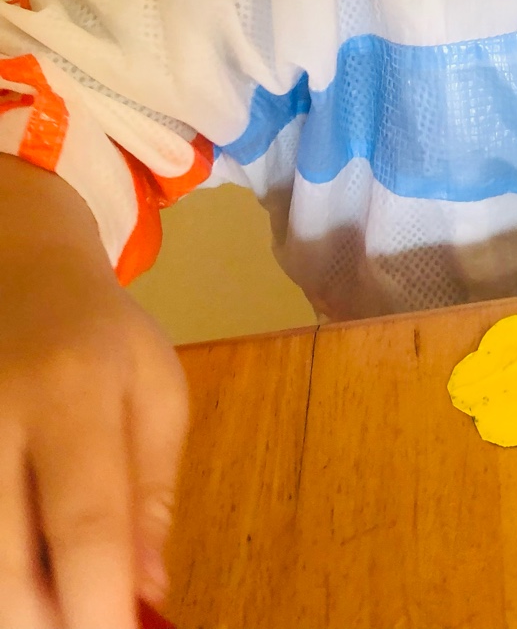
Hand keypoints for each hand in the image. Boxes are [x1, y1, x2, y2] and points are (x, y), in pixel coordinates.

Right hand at [0, 159, 187, 628]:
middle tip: (96, 619)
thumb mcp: (155, 391)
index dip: (101, 604)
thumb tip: (145, 596)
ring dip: (21, 601)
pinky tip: (26, 559)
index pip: (84, 521)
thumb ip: (152, 493)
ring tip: (63, 588)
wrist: (14, 269)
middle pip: (8, 570)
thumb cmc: (101, 338)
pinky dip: (2, 568)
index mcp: (71, 391)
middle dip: (52, 621)